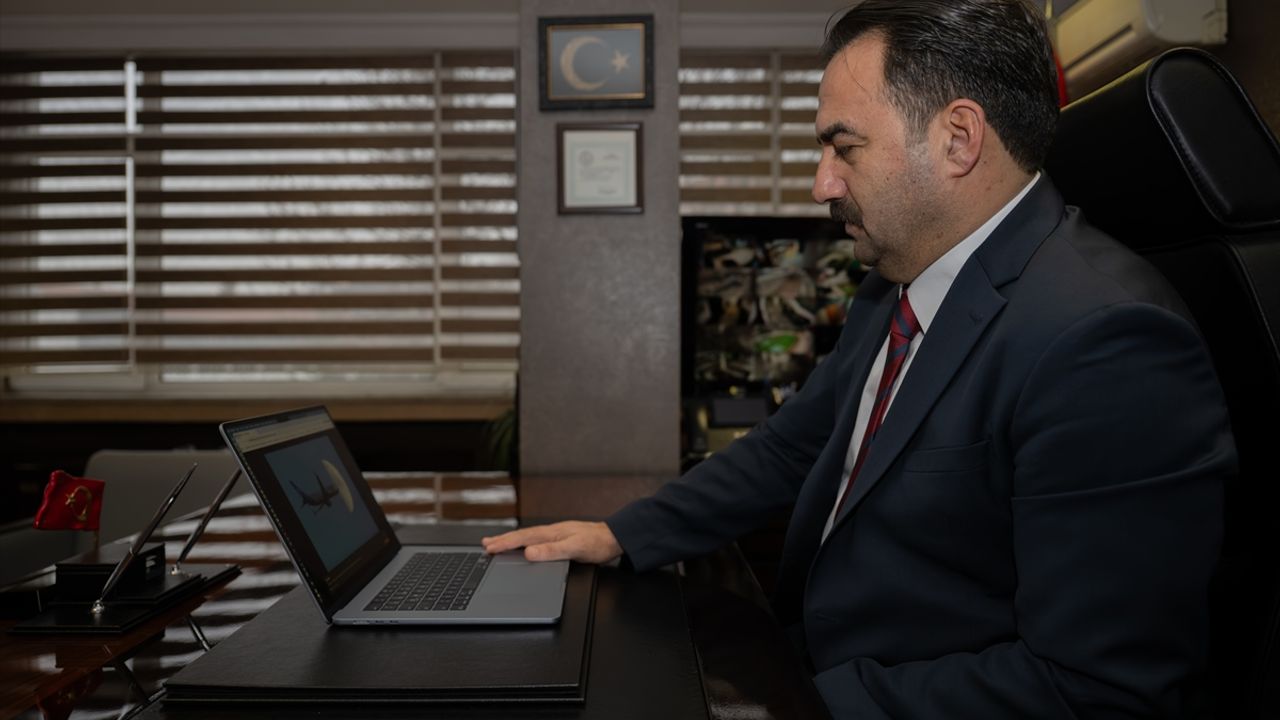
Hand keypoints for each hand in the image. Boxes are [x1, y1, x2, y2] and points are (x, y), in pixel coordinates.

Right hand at [481, 521, 621, 563]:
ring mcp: (555, 535)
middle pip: (521, 536)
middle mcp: (551, 532)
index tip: (489, 548)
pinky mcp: (560, 539)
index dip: (504, 543)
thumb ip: (552, 551)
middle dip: (502, 540)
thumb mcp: (575, 548)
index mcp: (551, 533)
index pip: (522, 539)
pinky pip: (536, 540)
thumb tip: (530, 552)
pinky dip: (524, 543)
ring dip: (511, 540)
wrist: (614, 538)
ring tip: (497, 543)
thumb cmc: (597, 543)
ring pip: (527, 538)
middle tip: (485, 544)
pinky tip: (523, 546)